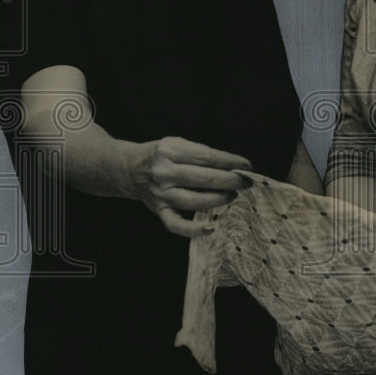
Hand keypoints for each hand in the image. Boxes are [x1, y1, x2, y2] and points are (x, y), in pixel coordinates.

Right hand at [128, 136, 251, 236]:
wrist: (129, 168)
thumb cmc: (161, 156)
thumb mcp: (177, 144)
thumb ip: (201, 154)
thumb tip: (234, 167)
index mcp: (170, 151)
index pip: (207, 157)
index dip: (230, 162)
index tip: (247, 165)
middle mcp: (163, 172)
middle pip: (203, 179)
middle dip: (230, 181)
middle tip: (246, 182)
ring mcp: (160, 194)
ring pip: (195, 201)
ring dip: (219, 199)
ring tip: (233, 195)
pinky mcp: (158, 211)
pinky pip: (176, 225)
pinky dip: (194, 230)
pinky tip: (212, 228)